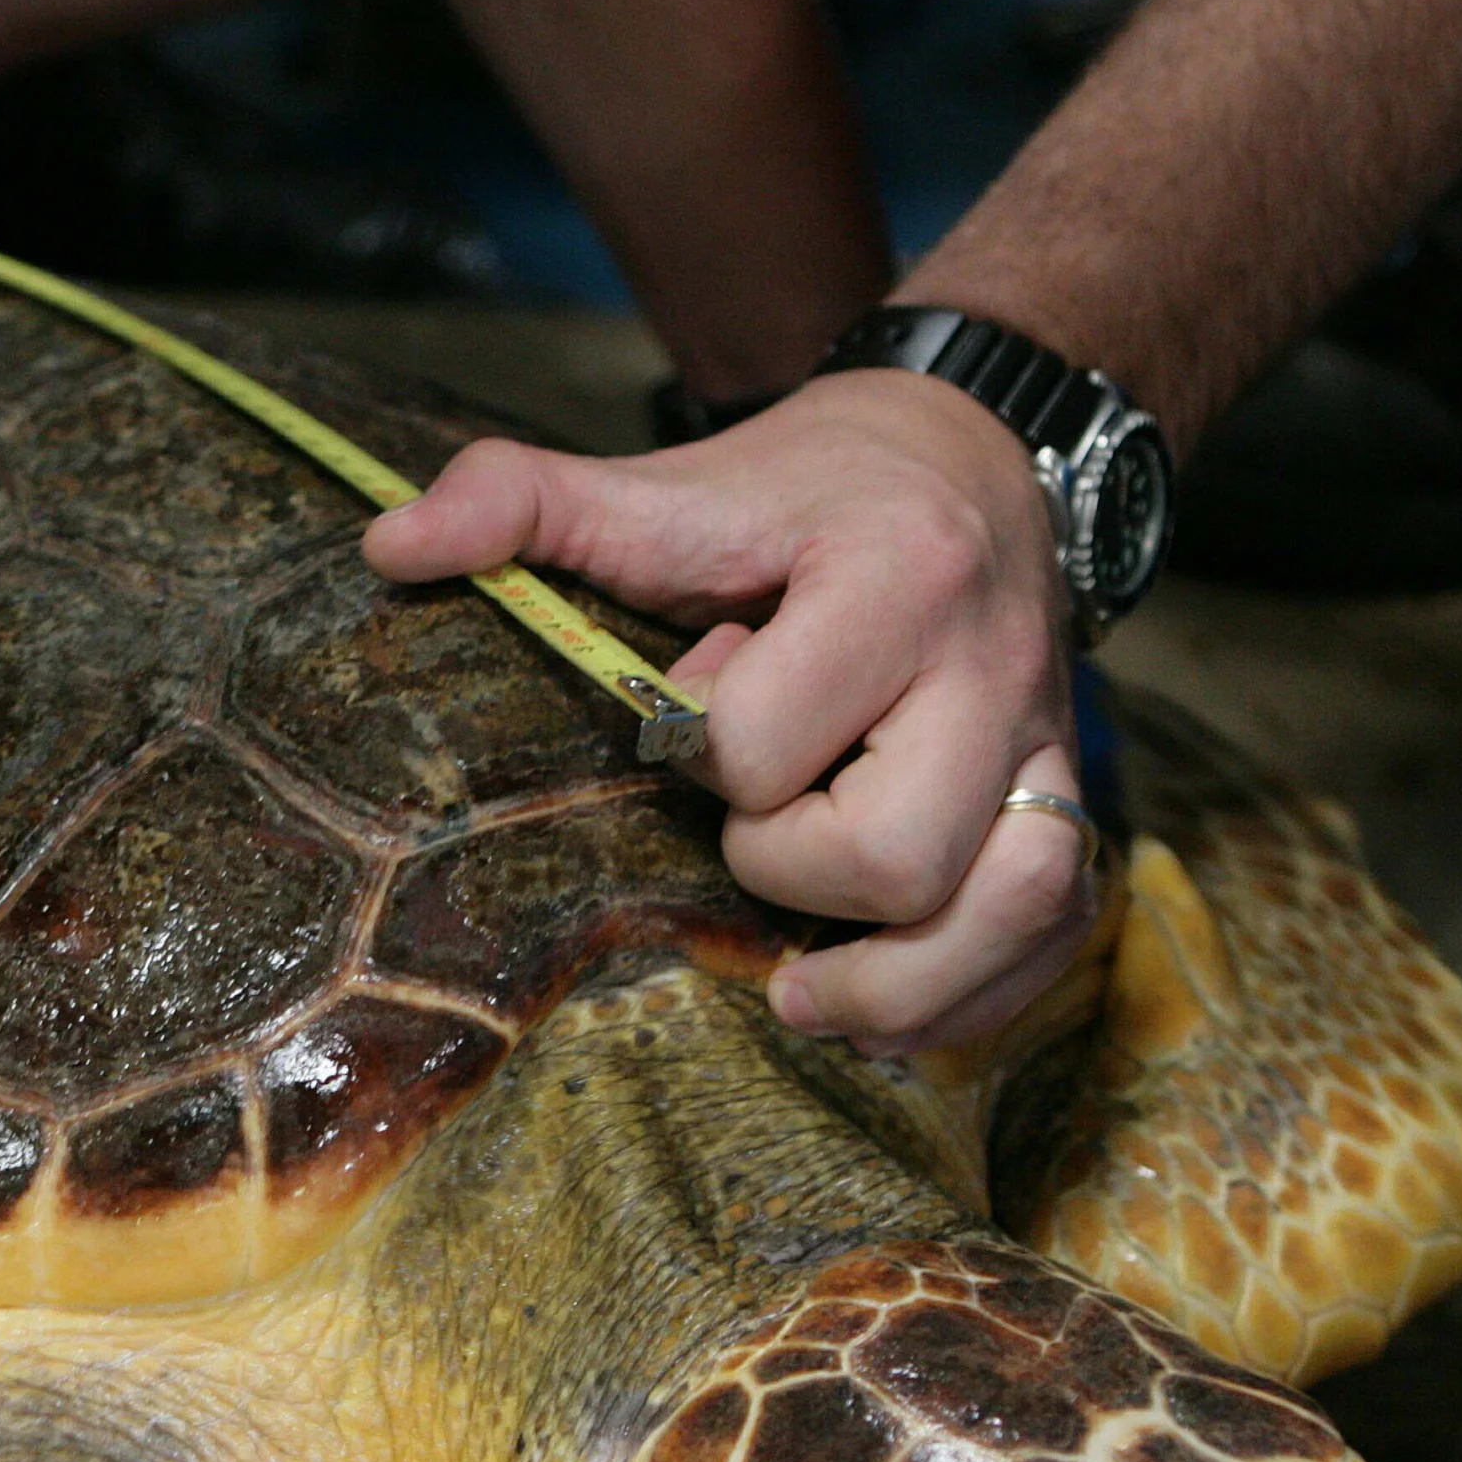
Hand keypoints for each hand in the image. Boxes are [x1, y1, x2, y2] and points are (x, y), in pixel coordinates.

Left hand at [364, 367, 1104, 1054]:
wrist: (970, 450)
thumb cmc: (804, 493)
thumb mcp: (672, 481)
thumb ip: (529, 499)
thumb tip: (388, 546)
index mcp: (892, 577)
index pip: (771, 742)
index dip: (710, 754)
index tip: (707, 706)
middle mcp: (992, 670)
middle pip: (896, 852)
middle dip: (791, 868)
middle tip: (755, 826)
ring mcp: (1048, 744)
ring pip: (1011, 906)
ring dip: (899, 977)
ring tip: (805, 992)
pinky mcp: (1074, 797)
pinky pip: (1054, 935)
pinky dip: (970, 996)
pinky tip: (882, 1011)